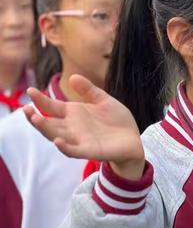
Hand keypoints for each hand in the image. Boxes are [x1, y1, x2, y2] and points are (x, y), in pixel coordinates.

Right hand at [24, 75, 144, 179]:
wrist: (132, 139)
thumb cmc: (116, 120)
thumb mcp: (103, 100)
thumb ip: (88, 90)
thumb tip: (72, 76)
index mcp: (74, 114)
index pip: (52, 107)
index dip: (41, 100)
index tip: (31, 90)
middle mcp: (72, 127)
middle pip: (49, 123)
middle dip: (36, 117)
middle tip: (26, 108)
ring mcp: (79, 140)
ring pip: (56, 136)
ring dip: (45, 129)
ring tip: (36, 119)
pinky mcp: (90, 150)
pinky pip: (74, 150)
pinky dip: (65, 147)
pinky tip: (58, 141)